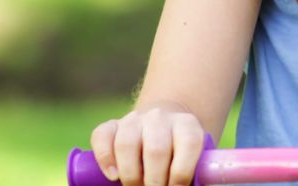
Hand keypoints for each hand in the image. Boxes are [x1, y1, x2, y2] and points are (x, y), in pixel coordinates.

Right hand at [89, 102, 206, 185]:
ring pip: (127, 144)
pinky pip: (102, 137)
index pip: (189, 145)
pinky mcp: (111, 125)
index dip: (182, 175)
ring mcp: (134, 119)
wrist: (162, 126)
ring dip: (130, 175)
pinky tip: (113, 176)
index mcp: (187, 124)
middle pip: (156, 150)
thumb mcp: (194, 158)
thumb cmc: (180, 153)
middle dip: (155, 182)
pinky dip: (105, 158)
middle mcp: (160, 117)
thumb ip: (192, 174)